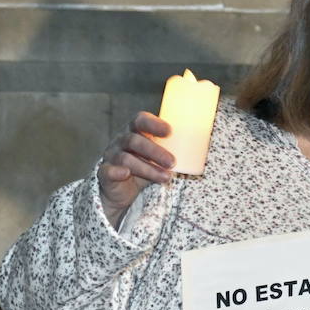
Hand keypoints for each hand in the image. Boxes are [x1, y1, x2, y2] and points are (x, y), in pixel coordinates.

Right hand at [97, 112, 174, 227]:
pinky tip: (126, 174)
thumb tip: (204, 137)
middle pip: (134, 140)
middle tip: (172, 161)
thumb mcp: (158, 154)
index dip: (153, 123)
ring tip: (166, 177)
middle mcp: (120, 140)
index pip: (140, 119)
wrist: (122, 189)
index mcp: (134, 130)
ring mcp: (111, 156)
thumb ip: (172, 145)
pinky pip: (108, 171)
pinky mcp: (105, 173)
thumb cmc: (144, 164)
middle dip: (155, 151)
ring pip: (126, 159)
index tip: (170, 131)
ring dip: (148, 168)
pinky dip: (116, 171)